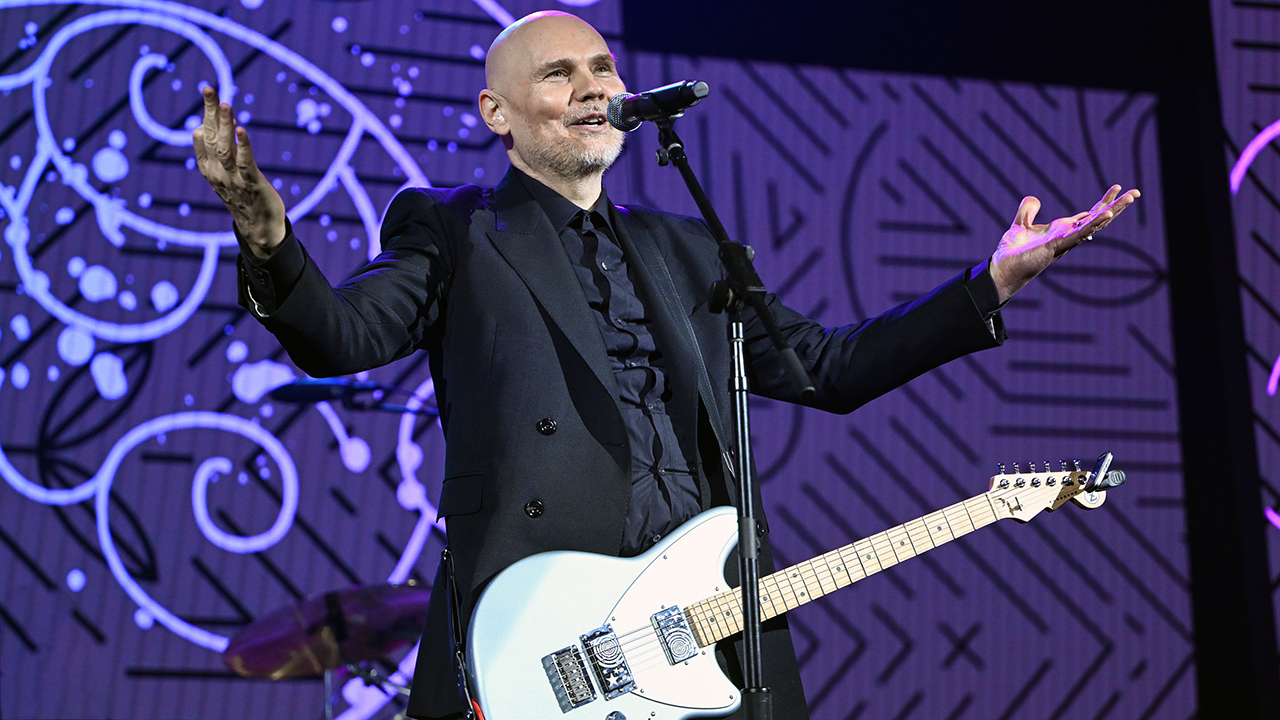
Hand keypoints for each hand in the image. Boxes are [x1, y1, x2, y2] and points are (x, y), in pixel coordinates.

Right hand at [193, 86, 286, 257]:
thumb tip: (205, 127)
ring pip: (225, 148)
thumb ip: (215, 151)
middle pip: (211, 137)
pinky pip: (245, 163)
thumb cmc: (242, 197)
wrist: (258, 228)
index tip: (210, 95)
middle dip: (210, 112)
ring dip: (224, 125)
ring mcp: (233, 179)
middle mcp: (216, 172)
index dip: (206, 116)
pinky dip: (243, 146)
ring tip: (225, 104)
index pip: (202, 136)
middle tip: (209, 88)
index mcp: (208, 168)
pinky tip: (241, 130)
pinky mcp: (252, 184)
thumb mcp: (224, 173)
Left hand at [989, 185, 1139, 302]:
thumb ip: (1028, 211)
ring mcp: (1065, 241)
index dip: (1102, 201)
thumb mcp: (1020, 224)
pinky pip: (1080, 233)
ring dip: (1114, 210)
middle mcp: (1068, 235)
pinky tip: (1108, 213)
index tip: (1116, 186)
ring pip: (1095, 224)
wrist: (1003, 269)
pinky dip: (1094, 223)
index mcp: (1062, 229)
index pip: (1087, 214)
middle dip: (1116, 205)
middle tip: (1136, 192)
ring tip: (1131, 197)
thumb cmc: (1013, 252)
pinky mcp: (1058, 246)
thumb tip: (1034, 198)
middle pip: (1097, 218)